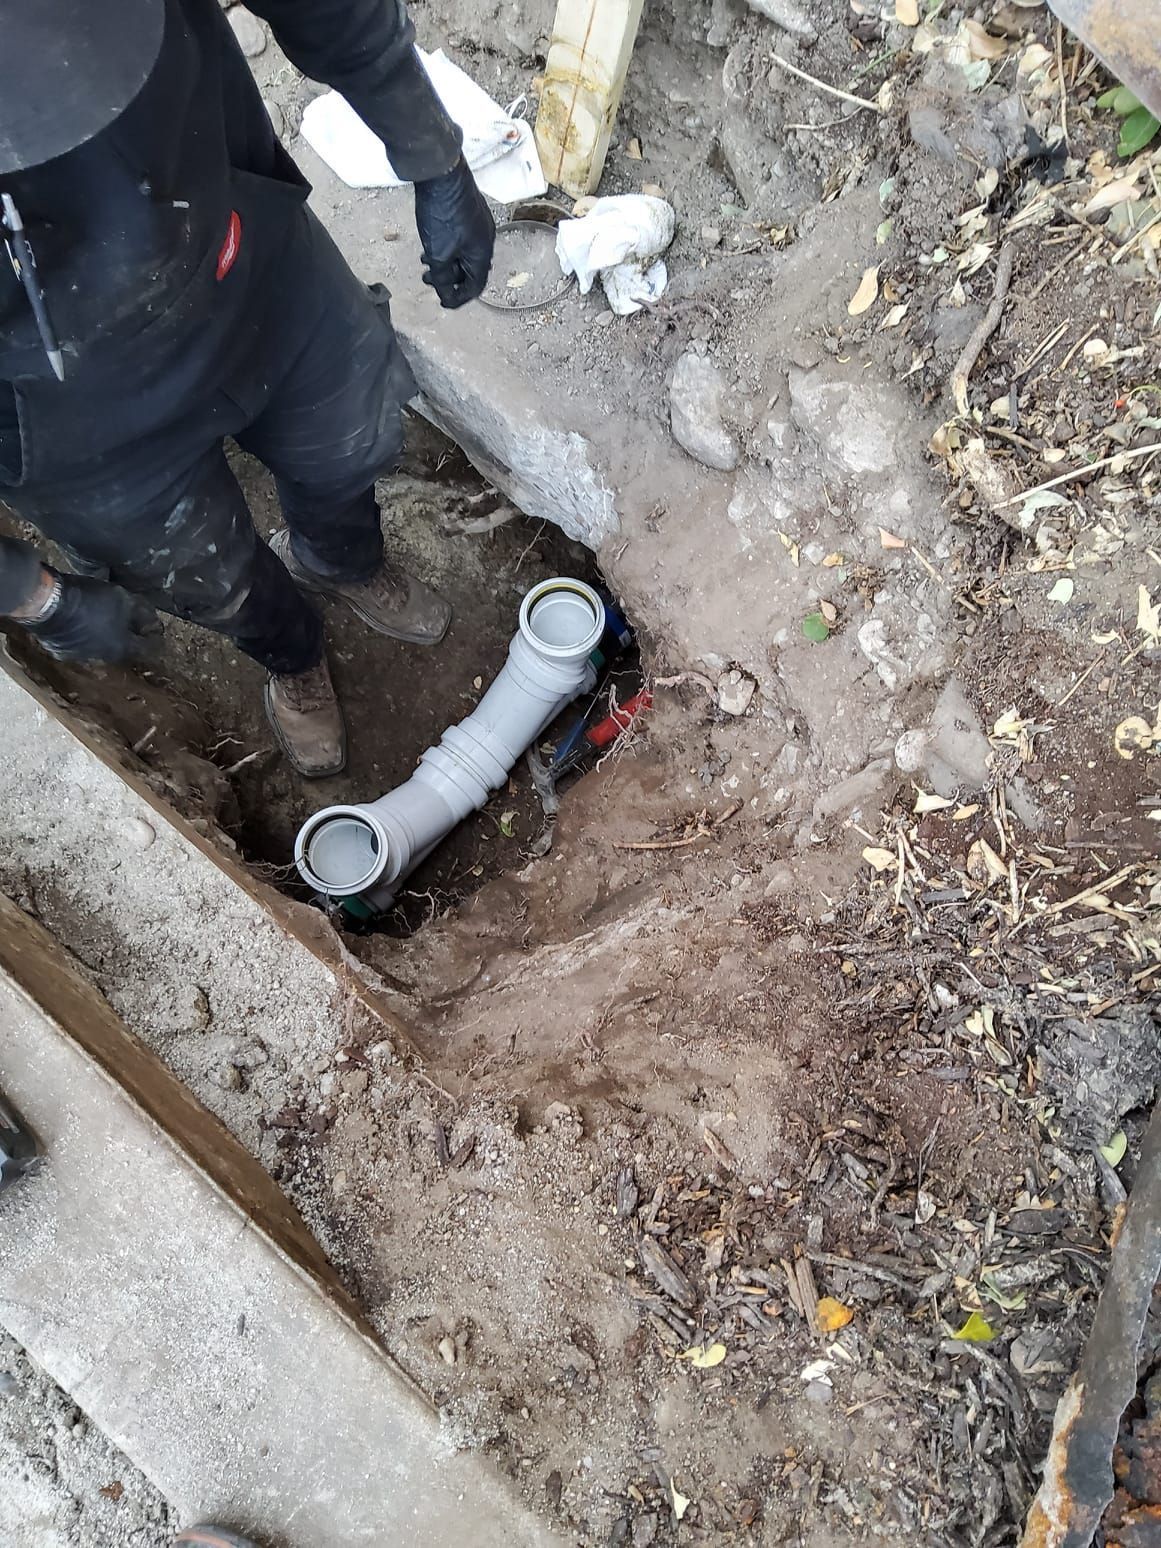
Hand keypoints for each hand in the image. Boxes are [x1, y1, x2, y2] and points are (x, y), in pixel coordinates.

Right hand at [22, 572, 159, 662]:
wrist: (49, 604)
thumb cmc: (90, 601)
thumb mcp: (123, 599)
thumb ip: (141, 611)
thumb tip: (152, 619)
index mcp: (122, 648)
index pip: (149, 648)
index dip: (154, 635)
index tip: (155, 626)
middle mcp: (104, 658)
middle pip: (124, 647)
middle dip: (128, 634)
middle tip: (128, 617)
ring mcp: (80, 656)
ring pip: (100, 646)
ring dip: (105, 634)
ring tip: (102, 616)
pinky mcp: (61, 651)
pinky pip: (79, 643)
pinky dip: (84, 634)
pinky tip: (80, 620)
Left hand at [413, 157, 494, 307]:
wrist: (442, 173)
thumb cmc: (442, 213)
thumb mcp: (438, 254)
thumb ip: (442, 279)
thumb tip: (446, 295)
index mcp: (482, 254)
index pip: (474, 287)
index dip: (457, 298)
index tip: (443, 302)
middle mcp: (486, 241)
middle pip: (469, 271)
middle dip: (448, 279)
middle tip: (429, 279)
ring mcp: (480, 224)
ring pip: (464, 254)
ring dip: (446, 262)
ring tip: (426, 261)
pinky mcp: (472, 212)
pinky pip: (462, 239)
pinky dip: (448, 247)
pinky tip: (433, 242)